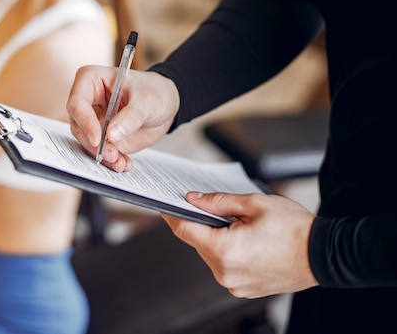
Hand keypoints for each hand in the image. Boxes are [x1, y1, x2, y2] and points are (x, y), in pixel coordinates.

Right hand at [66, 66, 179, 170]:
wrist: (167, 104)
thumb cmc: (154, 91)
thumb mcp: (147, 100)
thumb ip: (130, 116)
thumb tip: (111, 134)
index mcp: (91, 81)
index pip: (77, 102)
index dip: (85, 121)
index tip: (98, 139)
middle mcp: (88, 101)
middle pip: (79, 125)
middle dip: (94, 144)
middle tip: (112, 154)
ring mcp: (94, 120)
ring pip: (87, 142)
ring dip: (102, 155)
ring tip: (120, 162)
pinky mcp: (103, 137)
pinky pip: (100, 151)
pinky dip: (110, 161)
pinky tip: (123, 164)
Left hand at [162, 191, 318, 297]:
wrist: (326, 255)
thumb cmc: (295, 229)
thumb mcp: (254, 203)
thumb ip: (217, 201)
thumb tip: (192, 199)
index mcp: (225, 250)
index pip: (184, 230)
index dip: (172, 214)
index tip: (164, 204)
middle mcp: (225, 272)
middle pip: (198, 242)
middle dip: (203, 223)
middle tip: (217, 208)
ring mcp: (234, 284)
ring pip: (210, 254)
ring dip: (216, 238)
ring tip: (240, 226)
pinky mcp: (243, 289)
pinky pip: (225, 266)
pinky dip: (228, 252)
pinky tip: (246, 241)